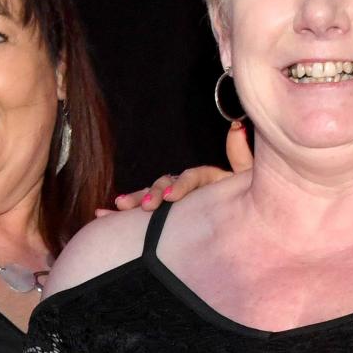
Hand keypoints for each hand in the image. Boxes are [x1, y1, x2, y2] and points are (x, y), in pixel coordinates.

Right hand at [105, 123, 253, 211]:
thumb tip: (237, 127)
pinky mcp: (164, 214)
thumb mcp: (249, 180)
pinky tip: (103, 214)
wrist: (247, 224)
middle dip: (152, 193)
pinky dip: (122, 213)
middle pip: (166, 183)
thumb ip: (243, 159)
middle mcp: (187, 185)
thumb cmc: (249, 200)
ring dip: (134, 198)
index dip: (181, 186)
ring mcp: (175, 199)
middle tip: (143, 206)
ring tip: (118, 206)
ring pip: (151, 194)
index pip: (191, 177)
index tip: (171, 199)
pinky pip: (142, 212)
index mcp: (207, 178)